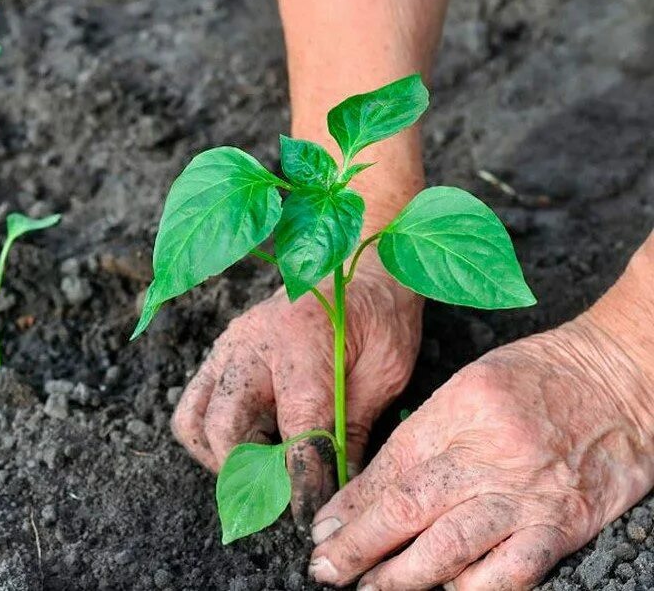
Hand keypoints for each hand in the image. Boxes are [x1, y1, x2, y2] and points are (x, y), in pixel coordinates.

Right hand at [171, 255, 422, 524]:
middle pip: (225, 429)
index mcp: (303, 344)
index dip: (301, 481)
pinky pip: (194, 405)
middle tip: (281, 500)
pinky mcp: (219, 354)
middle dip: (251, 476)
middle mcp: (253, 344)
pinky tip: (251, 445)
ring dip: (221, 458)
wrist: (357, 264)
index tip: (306, 519)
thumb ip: (355, 429)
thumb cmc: (379, 315)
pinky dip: (212, 437)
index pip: (296, 429)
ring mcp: (228, 347)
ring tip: (261, 472)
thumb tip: (338, 490)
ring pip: (194, 421)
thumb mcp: (385, 372)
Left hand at [308, 316, 653, 589]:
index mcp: (456, 412)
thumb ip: (421, 438)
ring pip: (450, 546)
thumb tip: (370, 491)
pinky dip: (474, 588)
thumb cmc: (539, 377)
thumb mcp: (468, 388)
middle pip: (408, 509)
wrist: (622, 377)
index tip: (323, 532)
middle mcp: (486, 454)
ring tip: (371, 589)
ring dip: (403, 576)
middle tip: (326, 569)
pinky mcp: (562, 524)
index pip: (389, 469)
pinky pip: (511, 570)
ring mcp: (526, 493)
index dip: (350, 507)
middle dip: (359, 546)